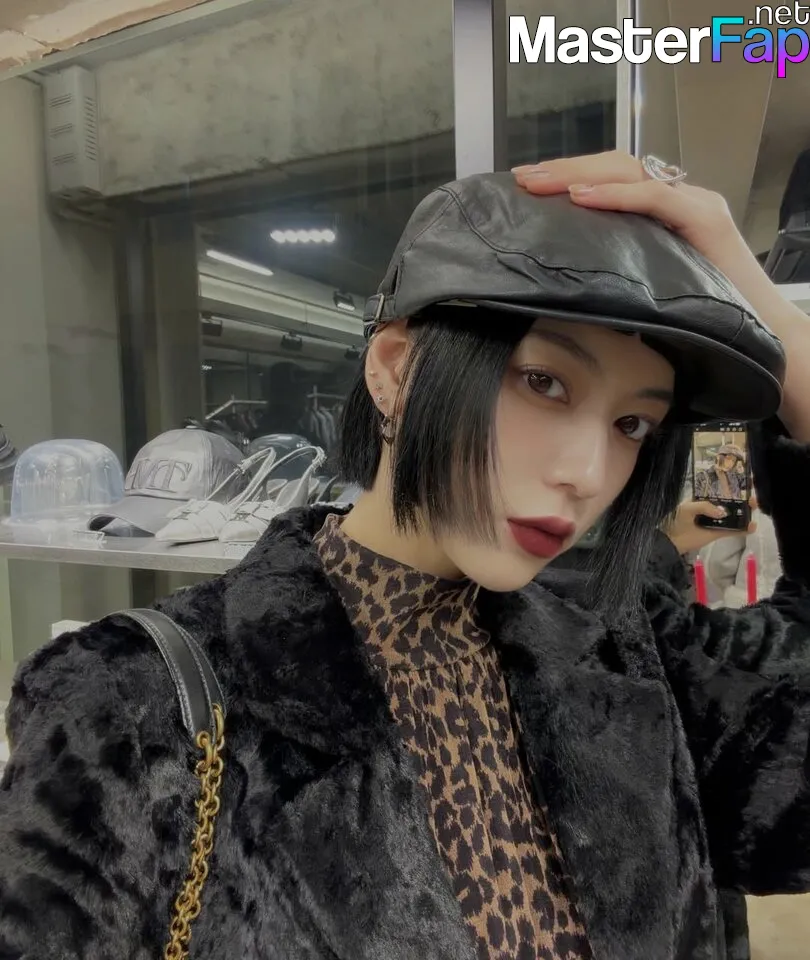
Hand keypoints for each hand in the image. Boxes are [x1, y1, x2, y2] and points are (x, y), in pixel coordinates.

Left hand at [513, 151, 809, 441]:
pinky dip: (616, 195)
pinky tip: (581, 198)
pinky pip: (655, 197)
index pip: (609, 179)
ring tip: (540, 184)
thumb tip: (562, 287)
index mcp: (661, 213)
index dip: (566, 178)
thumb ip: (614, 278)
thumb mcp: (644, 293)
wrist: (761, 335)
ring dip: (579, 174)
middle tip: (521, 180)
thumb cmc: (703, 321)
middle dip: (563, 169)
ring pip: (630, 171)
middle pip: (613, 166)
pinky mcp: (707, 218)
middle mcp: (679, 198)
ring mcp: (695, 203)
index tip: (525, 189)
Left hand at [661, 496, 756, 556]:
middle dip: (742, 500)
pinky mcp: (717, 533)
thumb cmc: (677, 520)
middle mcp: (711, 509)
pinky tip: (752, 527)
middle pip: (730, 503)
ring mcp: (715, 521)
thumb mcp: (688, 507)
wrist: (672, 540)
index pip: (719, 492)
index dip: (731, 488)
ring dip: (745, 513)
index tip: (744, 486)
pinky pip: (732, 531)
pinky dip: (742, 529)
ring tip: (755, 509)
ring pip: (733, 516)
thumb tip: (723, 512)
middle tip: (752, 499)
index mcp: (703, 499)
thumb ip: (705, 506)